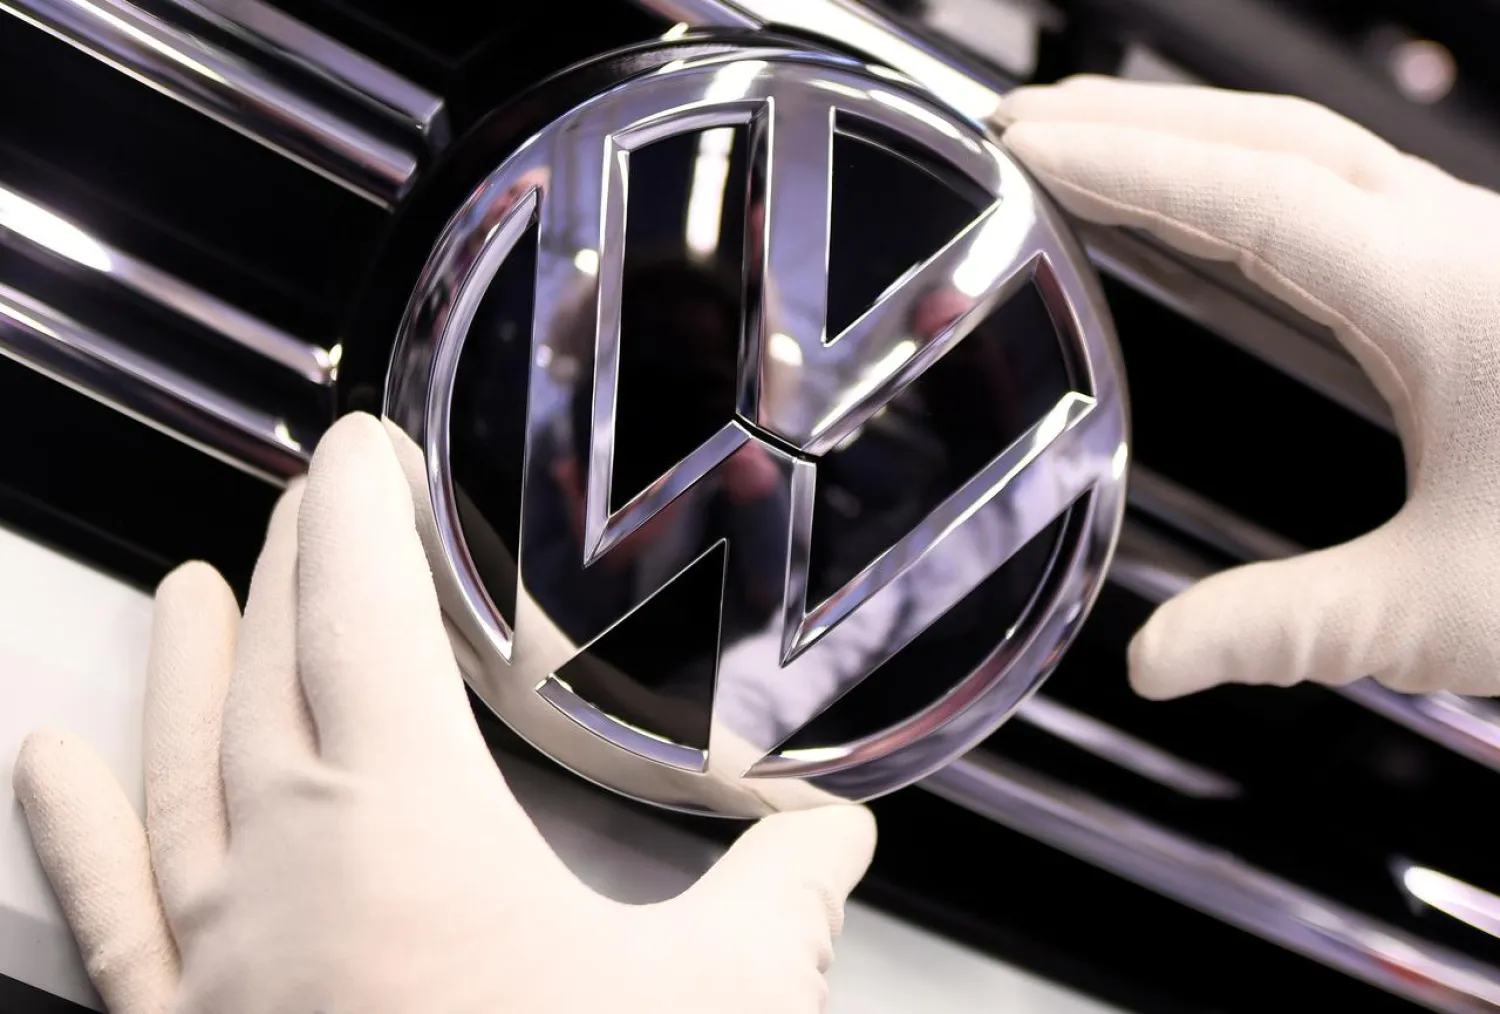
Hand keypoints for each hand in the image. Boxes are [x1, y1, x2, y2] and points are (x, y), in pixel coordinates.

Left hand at [12, 413, 874, 1013]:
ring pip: (180, 770)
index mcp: (404, 825)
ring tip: (185, 590)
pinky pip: (104, 916)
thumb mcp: (722, 1000)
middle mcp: (281, 872)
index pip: (359, 610)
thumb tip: (839, 843)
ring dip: (186, 667)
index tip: (360, 446)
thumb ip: (788, 898)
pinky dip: (73, 831)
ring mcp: (217, 960)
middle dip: (291, 571)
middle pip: (270, 669)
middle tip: (308, 509)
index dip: (356, 509)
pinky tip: (48, 766)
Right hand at [998, 76, 1499, 699]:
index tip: (1030, 147)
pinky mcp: (1482, 273)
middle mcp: (1458, 245)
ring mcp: (1475, 247)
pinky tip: (1215, 211)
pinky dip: (1250, 175)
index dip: (1125, 167)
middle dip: (1138, 120)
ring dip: (1194, 136)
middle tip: (1027, 122)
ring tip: (1092, 145)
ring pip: (1312, 151)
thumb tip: (1157, 660)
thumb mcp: (1445, 607)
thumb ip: (1287, 626)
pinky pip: (1345, 189)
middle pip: (1271, 137)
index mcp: (1440, 298)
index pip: (1247, 200)